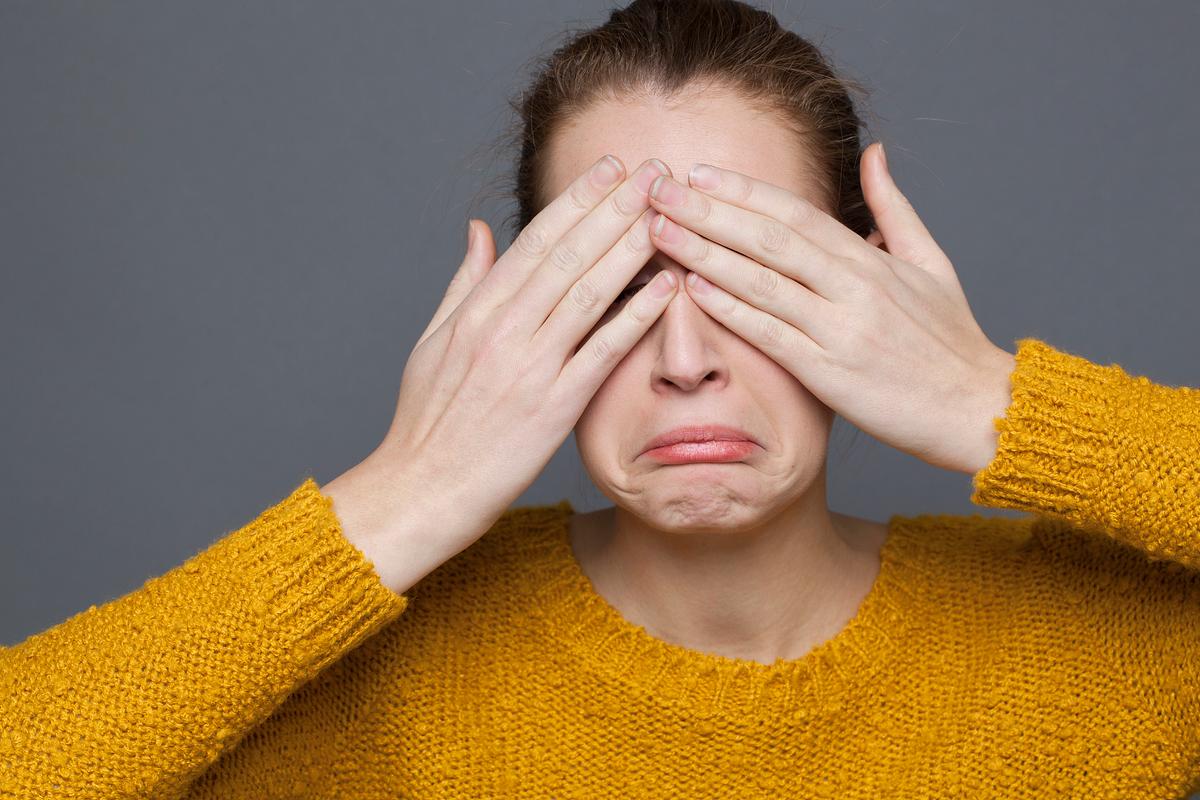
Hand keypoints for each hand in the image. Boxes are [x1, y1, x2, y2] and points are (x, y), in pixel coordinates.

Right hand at [327, 155, 678, 592]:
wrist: (422, 489)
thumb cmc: (426, 421)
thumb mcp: (433, 342)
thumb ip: (463, 282)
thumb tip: (478, 229)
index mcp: (476, 311)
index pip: (535, 240)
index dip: (577, 201)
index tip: (611, 169)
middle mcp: (504, 330)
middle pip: (569, 255)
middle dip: (615, 207)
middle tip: (655, 171)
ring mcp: (530, 367)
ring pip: (589, 293)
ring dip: (631, 248)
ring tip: (667, 214)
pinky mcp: (554, 408)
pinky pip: (603, 352)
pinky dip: (637, 316)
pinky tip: (667, 287)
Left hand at [643, 142, 1015, 474]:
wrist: (978, 407)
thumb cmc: (950, 340)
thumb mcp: (930, 262)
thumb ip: (894, 207)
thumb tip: (874, 153)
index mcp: (871, 259)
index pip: (795, 214)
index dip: (743, 192)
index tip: (699, 173)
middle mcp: (853, 286)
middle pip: (769, 238)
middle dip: (708, 211)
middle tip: (658, 190)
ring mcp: (840, 329)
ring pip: (762, 281)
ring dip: (706, 254)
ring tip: (661, 233)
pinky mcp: (830, 373)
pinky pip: (772, 334)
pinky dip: (733, 309)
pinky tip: (696, 290)